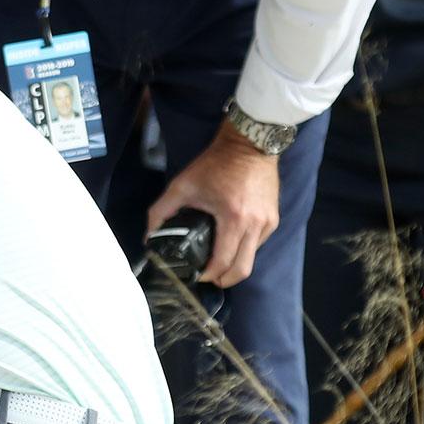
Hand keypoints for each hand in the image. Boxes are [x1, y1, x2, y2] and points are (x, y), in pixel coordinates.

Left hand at [146, 121, 280, 286]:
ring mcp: (268, 222)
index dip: (210, 275)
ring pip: (252, 258)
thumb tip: (149, 236)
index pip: (224, 261)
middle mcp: (256, 224)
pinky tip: (230, 243)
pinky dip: (245, 250)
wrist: (249, 144)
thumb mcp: (183, 185)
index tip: (198, 277)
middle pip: (243, 269)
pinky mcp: (274, 218)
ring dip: (235, 265)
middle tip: (209, 278)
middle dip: (225, 280)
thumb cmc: (216, 163)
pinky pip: (259, 244)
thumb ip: (161, 211)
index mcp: (234, 218)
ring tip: (218, 262)